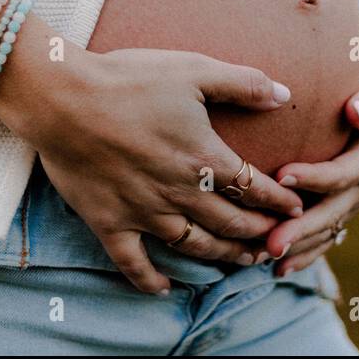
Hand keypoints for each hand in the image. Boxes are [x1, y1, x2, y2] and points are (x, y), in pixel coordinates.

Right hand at [0, 44, 305, 294]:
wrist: (62, 99)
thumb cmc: (128, 79)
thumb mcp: (193, 70)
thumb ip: (242, 83)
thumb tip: (284, 93)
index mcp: (203, 157)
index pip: (254, 188)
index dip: (279, 201)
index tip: (296, 209)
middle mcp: (179, 193)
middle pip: (230, 223)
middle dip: (259, 234)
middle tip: (278, 241)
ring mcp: (144, 213)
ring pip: (194, 246)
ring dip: (223, 257)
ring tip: (244, 262)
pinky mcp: (109, 223)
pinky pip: (134, 263)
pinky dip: (151, 280)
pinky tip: (165, 288)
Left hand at [263, 67, 358, 276]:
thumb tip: (356, 112)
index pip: (341, 173)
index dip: (314, 177)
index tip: (282, 174)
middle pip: (330, 213)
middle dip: (301, 230)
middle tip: (271, 243)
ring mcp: (352, 203)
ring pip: (325, 231)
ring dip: (297, 248)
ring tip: (265, 258)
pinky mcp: (341, 209)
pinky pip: (324, 237)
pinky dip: (303, 255)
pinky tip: (278, 269)